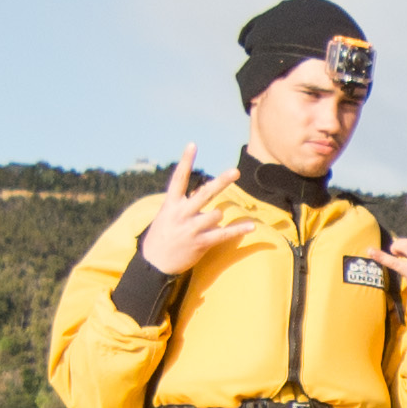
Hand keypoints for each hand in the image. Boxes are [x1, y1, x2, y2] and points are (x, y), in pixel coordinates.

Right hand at [135, 150, 229, 277]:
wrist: (154, 263)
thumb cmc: (162, 234)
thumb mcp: (167, 214)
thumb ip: (185, 201)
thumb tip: (204, 189)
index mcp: (171, 204)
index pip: (178, 178)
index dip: (186, 161)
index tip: (193, 144)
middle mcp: (181, 214)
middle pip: (205, 193)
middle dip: (221, 182)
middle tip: (235, 171)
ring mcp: (191, 229)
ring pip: (216, 214)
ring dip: (216, 217)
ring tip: (204, 225)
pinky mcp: (200, 243)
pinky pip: (224, 234)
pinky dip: (239, 230)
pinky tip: (252, 226)